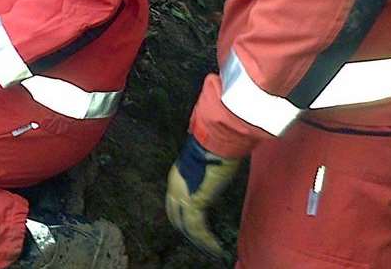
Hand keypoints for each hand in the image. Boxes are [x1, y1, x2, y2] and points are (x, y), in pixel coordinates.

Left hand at [165, 135, 239, 262]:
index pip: (173, 203)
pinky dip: (206, 239)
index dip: (181, 217)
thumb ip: (205, 173)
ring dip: (200, 240)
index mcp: (177, 177)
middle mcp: (175, 186)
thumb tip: (213, 174)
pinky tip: (215, 247)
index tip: (194, 227)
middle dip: (188, 231)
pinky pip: (196, 227)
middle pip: (176, 217)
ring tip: (212, 249)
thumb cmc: (217, 146)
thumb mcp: (207, 163)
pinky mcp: (193, 201)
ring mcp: (181, 194)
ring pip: (187, 226)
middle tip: (202, 243)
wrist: (216, 140)